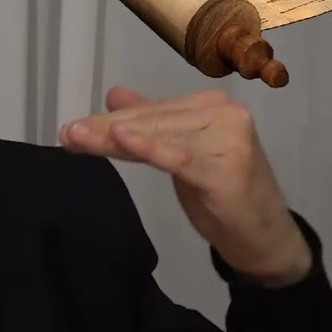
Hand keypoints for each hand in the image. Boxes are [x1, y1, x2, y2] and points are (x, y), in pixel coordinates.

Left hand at [59, 87, 310, 286]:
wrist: (265, 238)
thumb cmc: (221, 195)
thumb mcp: (181, 153)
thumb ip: (152, 123)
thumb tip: (115, 93)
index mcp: (211, 105)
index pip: (151, 112)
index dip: (110, 120)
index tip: (72, 129)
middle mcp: (223, 113)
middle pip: (151, 122)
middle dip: (105, 130)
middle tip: (67, 134)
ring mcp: (228, 138)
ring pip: (158, 136)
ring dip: (114, 139)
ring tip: (77, 140)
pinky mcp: (227, 168)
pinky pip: (178, 156)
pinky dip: (149, 147)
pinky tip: (119, 138)